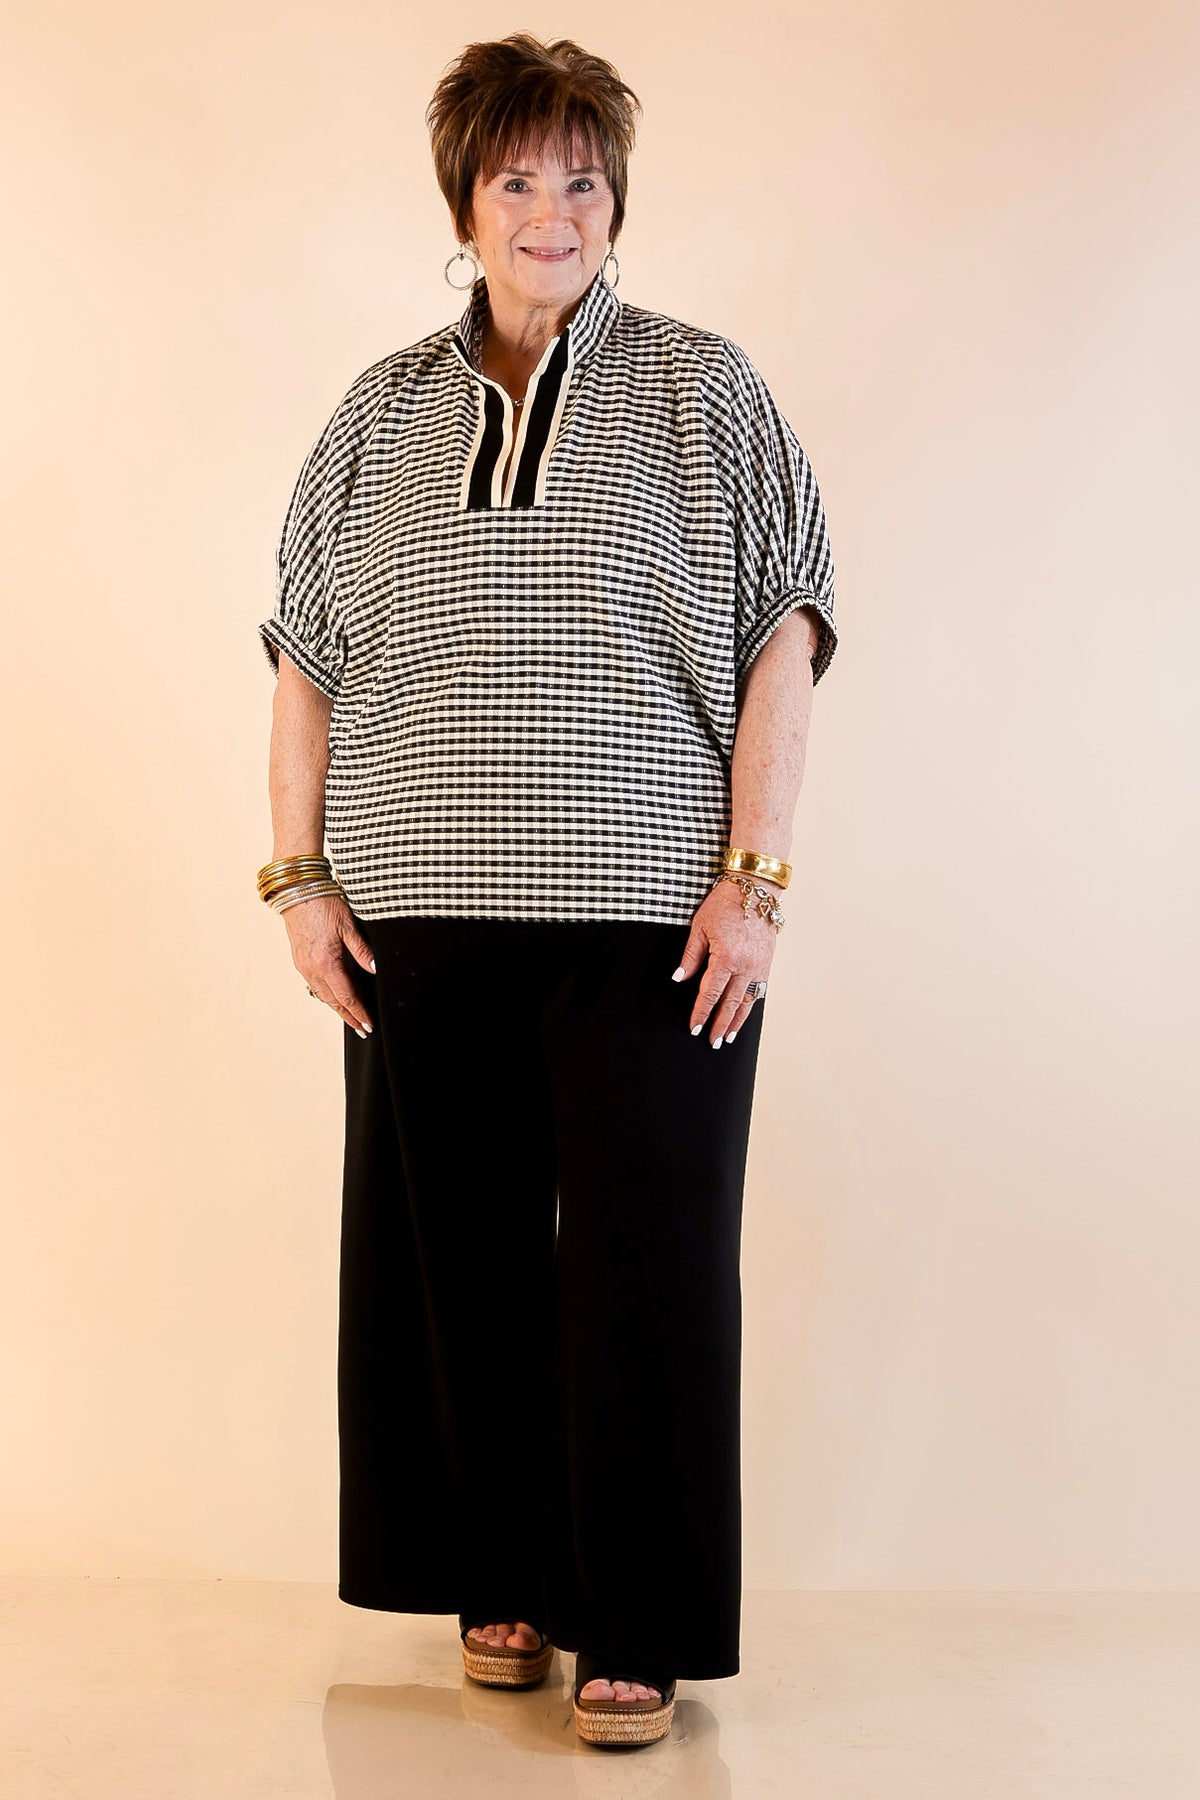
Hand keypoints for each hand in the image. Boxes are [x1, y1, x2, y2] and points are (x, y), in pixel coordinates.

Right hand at [282, 892, 375, 1036]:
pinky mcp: (299, 960)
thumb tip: (376, 970)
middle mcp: (312, 968)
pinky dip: (326, 996)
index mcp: (326, 962)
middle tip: (362, 1030)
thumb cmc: (323, 903)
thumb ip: (362, 951)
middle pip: (333, 1001)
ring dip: (337, 1009)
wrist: (296, 891)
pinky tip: (333, 998)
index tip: (369, 1024)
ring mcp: (303, 966)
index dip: (359, 1012)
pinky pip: (314, 985)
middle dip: (349, 1016)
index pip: (347, 996)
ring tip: (350, 1018)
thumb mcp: (348, 925)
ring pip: (323, 995)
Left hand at [673, 878, 779, 1045]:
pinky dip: (750, 1006)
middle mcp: (746, 966)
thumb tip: (679, 979)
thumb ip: (691, 956)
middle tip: (712, 1042)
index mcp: (726, 957)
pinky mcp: (767, 963)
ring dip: (737, 1021)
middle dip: (720, 1024)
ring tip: (728, 1037)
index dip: (701, 1012)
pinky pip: (759, 991)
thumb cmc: (724, 904)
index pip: (710, 993)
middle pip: (731, 1003)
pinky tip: (743, 1015)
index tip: (694, 1028)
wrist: (756, 889)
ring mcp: (760, 966)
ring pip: (748, 1001)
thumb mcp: (699, 927)